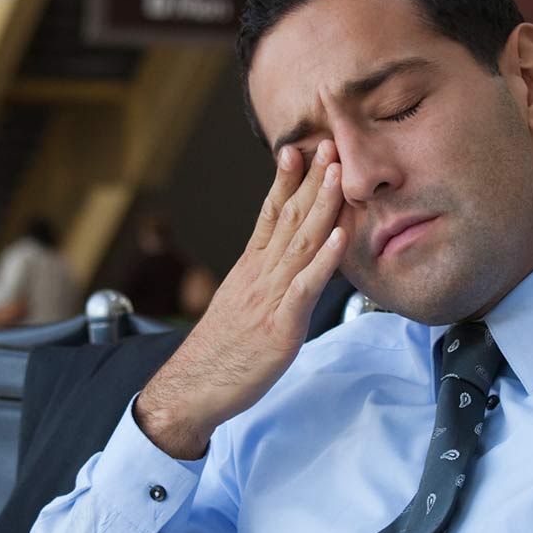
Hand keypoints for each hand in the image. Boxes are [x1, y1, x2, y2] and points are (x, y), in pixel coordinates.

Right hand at [134, 140, 345, 458]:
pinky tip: (340, 236)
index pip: (268, 216)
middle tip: (327, 143)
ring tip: (337, 173)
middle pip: (288, 219)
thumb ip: (262, 282)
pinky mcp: (280, 326)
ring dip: (320, 205)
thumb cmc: (220, 354)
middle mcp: (259, 276)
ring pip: (298, 243)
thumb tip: (284, 266)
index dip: (285, 181)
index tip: (297, 149)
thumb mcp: (242, 307)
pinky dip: (323, 260)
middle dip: (310, 179)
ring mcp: (269, 298)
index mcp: (249, 270)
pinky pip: (304, 287)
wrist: (192, 389)